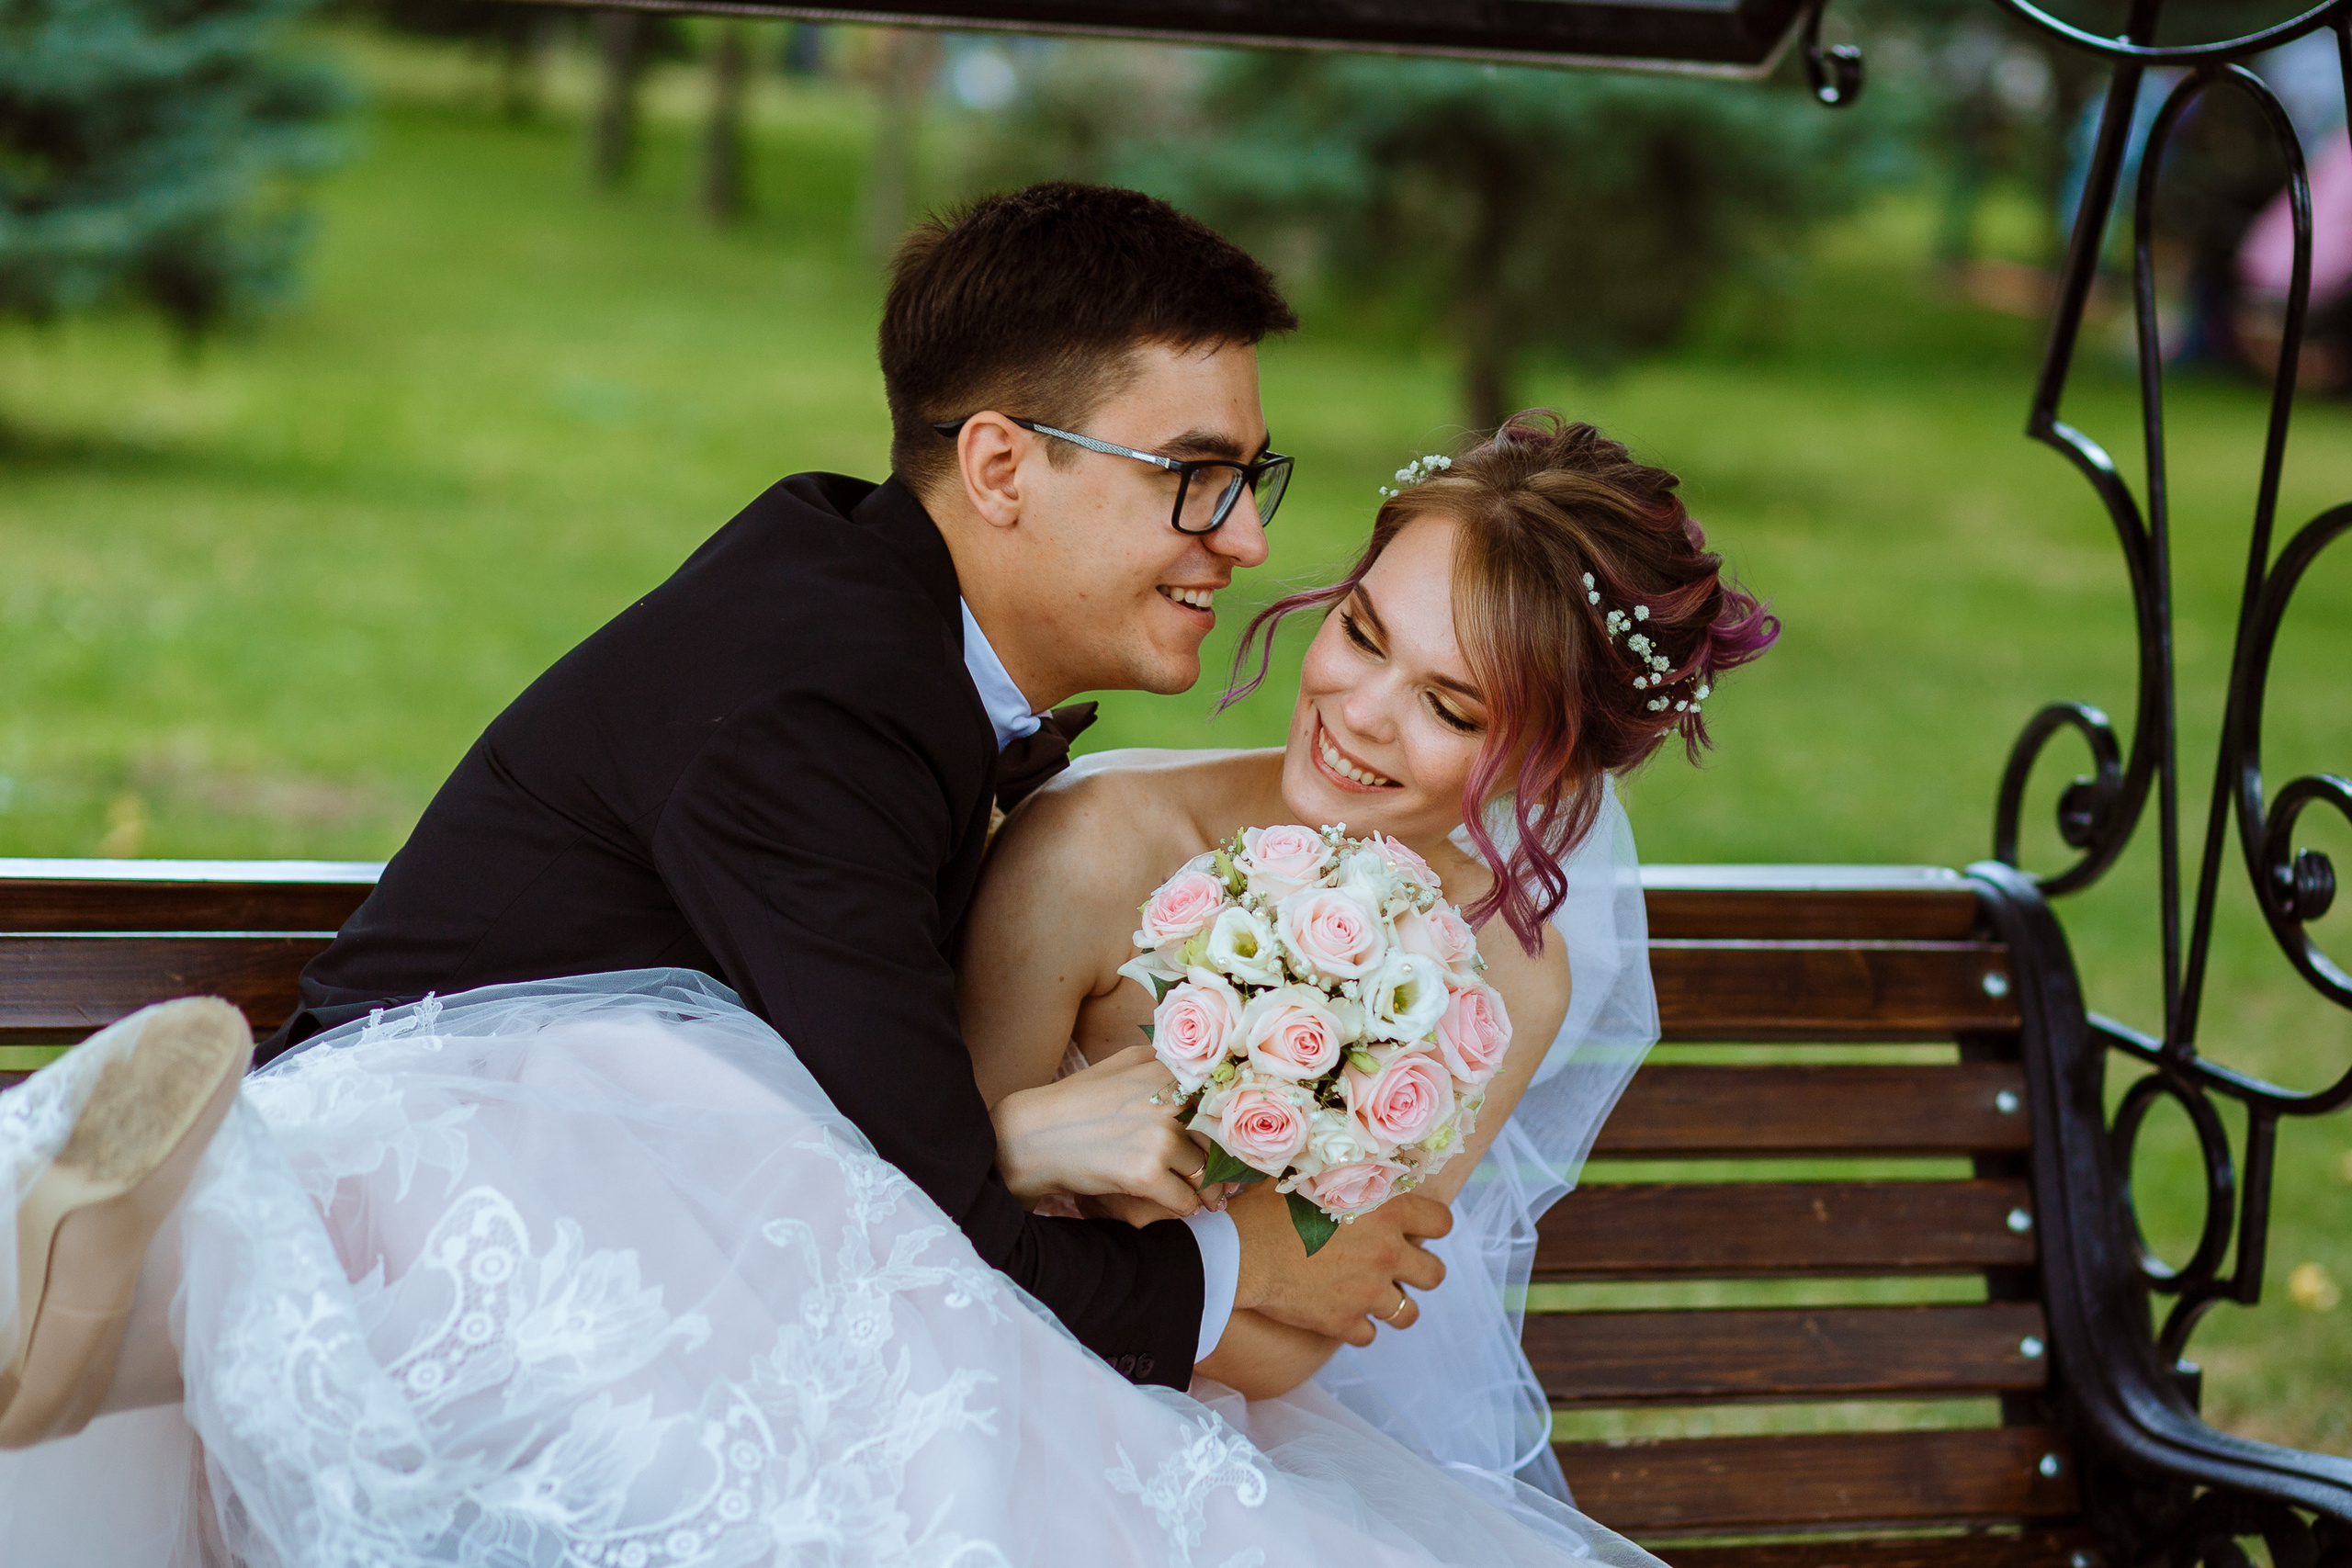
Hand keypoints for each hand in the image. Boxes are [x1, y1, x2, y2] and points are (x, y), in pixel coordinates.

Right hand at [991, 1045, 1220, 1217]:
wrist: (1035, 1136)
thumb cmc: (1079, 1100)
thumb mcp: (1124, 1063)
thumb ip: (1167, 1062)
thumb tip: (1210, 1069)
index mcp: (1168, 1071)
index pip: (1224, 1100)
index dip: (1235, 1126)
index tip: (1241, 1143)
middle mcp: (1169, 1101)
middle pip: (1220, 1140)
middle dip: (1226, 1164)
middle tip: (1232, 1181)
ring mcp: (1158, 1138)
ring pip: (1206, 1174)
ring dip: (1207, 1191)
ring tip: (1208, 1198)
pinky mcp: (1146, 1174)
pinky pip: (1185, 1200)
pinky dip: (1184, 1207)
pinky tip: (1178, 1204)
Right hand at [1227, 1182, 1449, 1346]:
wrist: (1240, 1251)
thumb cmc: (1271, 1205)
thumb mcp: (1313, 1174)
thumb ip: (1344, 1172)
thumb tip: (1354, 1156)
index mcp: (1387, 1210)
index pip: (1442, 1222)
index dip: (1432, 1226)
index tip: (1416, 1230)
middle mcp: (1387, 1253)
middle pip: (1435, 1274)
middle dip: (1420, 1272)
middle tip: (1396, 1267)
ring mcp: (1368, 1292)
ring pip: (1408, 1313)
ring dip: (1394, 1305)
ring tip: (1373, 1296)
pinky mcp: (1344, 1322)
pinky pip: (1368, 1335)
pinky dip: (1357, 1327)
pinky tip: (1341, 1312)